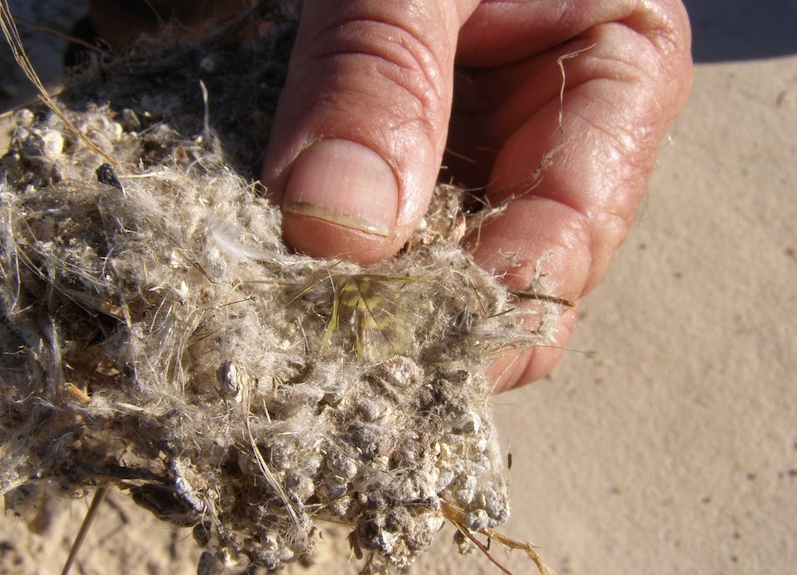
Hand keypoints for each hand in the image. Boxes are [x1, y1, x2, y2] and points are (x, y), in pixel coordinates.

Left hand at [262, 0, 692, 391]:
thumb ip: (379, 78)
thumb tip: (334, 231)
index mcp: (615, 71)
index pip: (571, 230)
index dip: (486, 303)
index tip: (388, 340)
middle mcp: (553, 129)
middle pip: (509, 272)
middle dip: (425, 317)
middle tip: (325, 346)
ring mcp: (480, 148)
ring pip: (441, 268)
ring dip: (369, 298)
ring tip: (292, 318)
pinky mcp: (410, 154)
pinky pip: (382, 233)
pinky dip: (333, 260)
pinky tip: (282, 272)